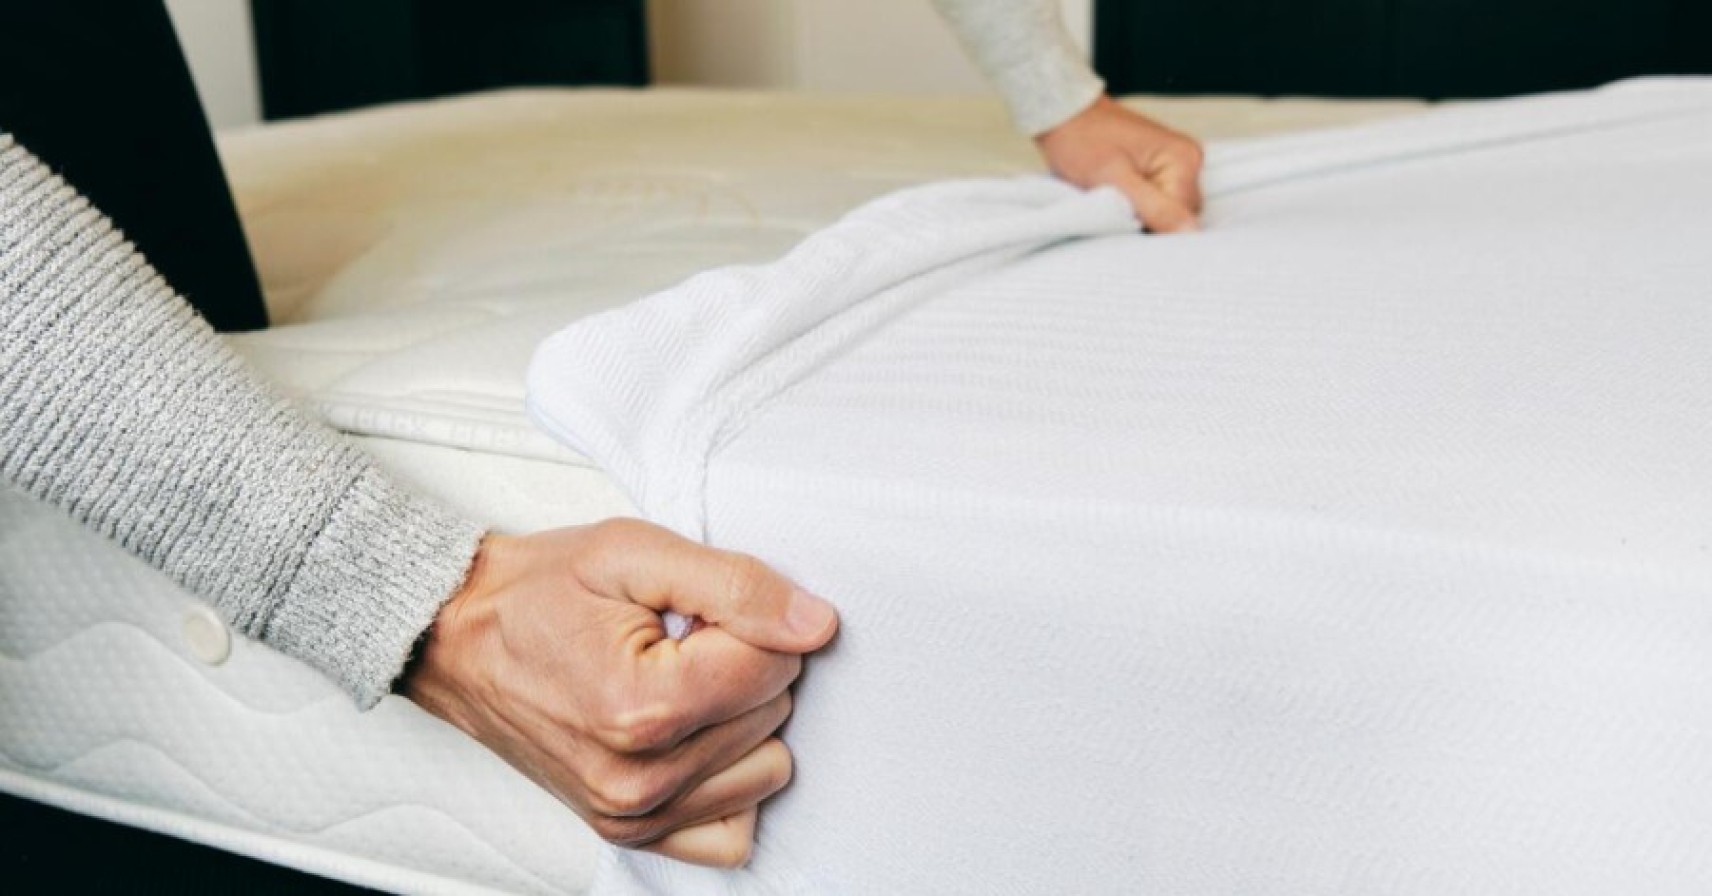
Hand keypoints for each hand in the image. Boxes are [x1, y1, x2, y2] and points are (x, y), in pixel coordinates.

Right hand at [401, 519, 838, 867]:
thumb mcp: (633, 553)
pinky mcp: (629, 830)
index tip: (696, 608)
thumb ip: (735, 585)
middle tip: (677, 639)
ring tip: (678, 682)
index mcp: (643, 706)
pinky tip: (692, 737)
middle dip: (742, 664)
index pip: (776, 663)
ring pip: (767, 766)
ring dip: (739, 720)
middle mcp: (640, 777)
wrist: (457, 635)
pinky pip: (732, 830)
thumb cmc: (537, 591)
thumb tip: (816, 624)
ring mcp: (632, 813)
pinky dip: (727, 780)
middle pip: (773, 712)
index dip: (749, 617)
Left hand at [1035, 94, 1205, 233]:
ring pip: (1168, 210)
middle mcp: (1188, 160)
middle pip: (1180, 215)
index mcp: (1184, 159)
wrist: (1065, 113)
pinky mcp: (1160, 168)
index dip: (1153, 227)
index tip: (1121, 221)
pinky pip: (1158, 200)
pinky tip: (1119, 198)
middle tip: (1114, 209)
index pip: (1184, 217)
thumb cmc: (1082, 140)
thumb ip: (1155, 207)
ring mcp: (1176, 163)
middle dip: (1149, 221)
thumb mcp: (1114, 178)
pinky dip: (1139, 206)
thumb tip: (1191, 232)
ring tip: (1113, 200)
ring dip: (1142, 214)